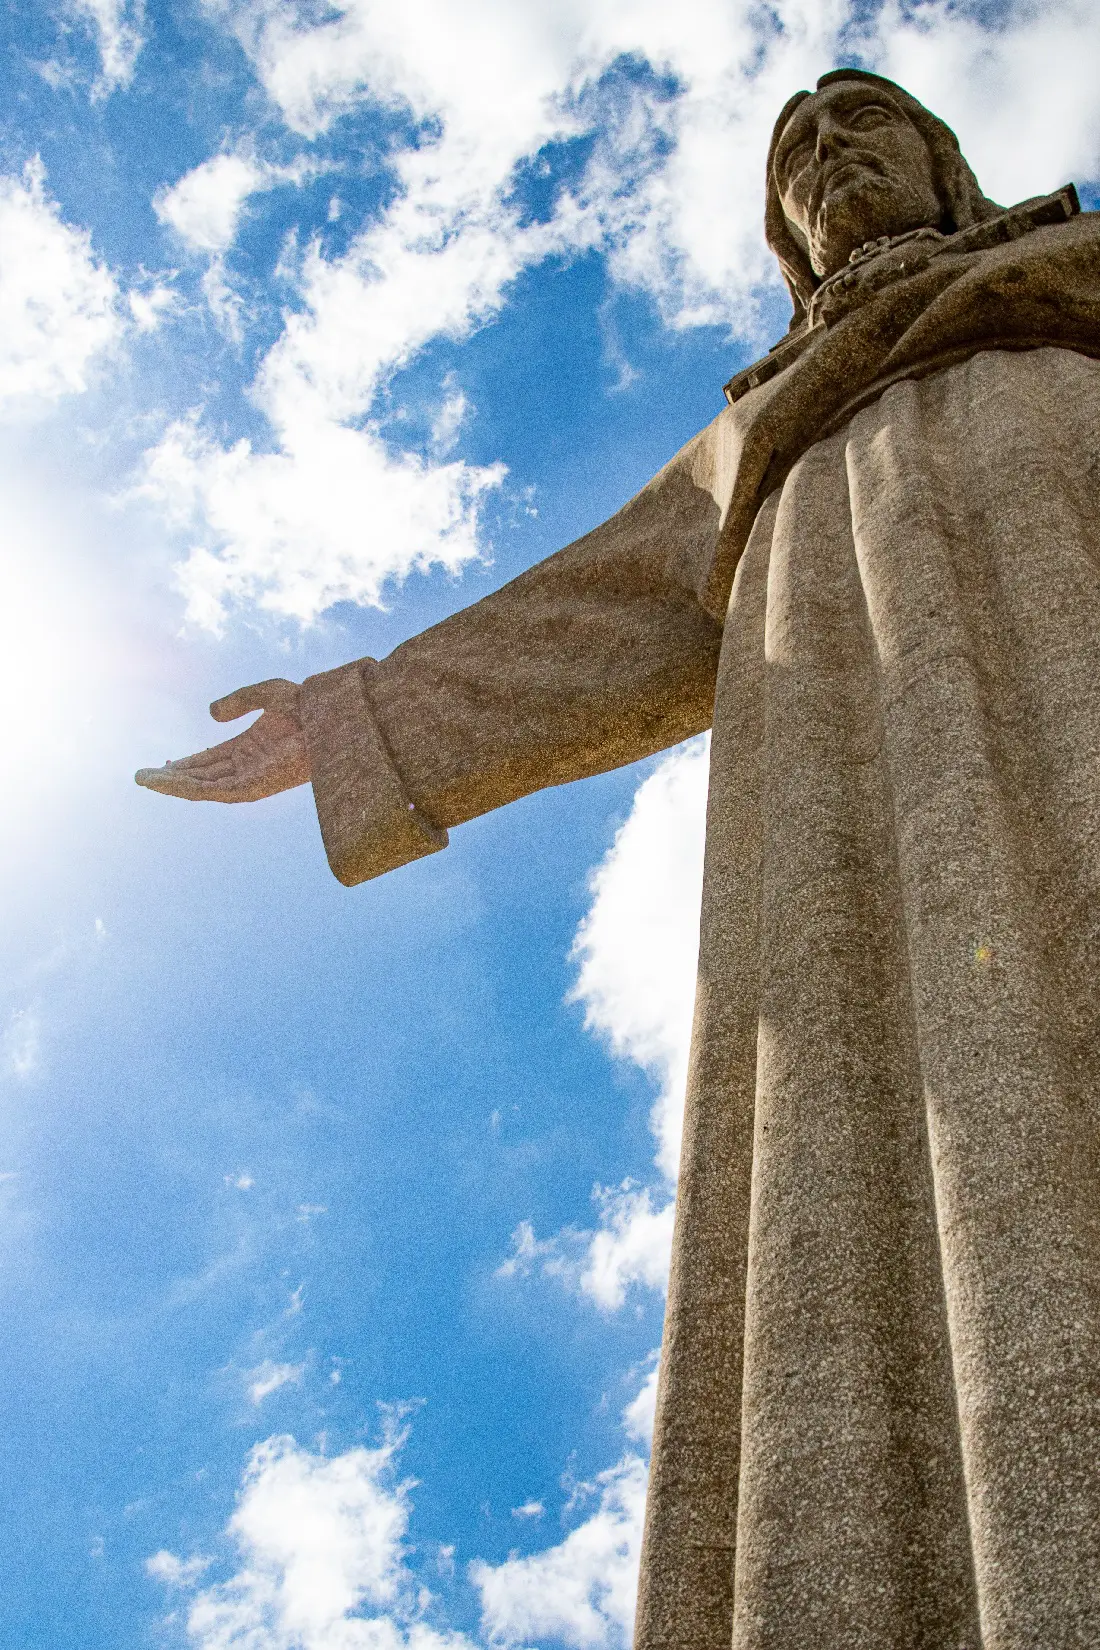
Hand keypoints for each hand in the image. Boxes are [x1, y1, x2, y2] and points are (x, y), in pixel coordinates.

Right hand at [135, 678, 309, 802]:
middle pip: (202, 775)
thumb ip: (238, 701)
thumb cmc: (307, 705)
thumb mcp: (266, 694)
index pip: (211, 760)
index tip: (165, 762)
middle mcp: (249, 766)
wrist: (327, 718)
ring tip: (143, 779)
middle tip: (142, 776)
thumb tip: (211, 715)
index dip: (187, 762)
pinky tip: (165, 780)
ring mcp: (250, 778)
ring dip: (172, 784)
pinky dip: (186, 788)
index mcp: (251, 748)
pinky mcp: (251, 788)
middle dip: (172, 776)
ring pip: (202, 787)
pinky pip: (211, 791)